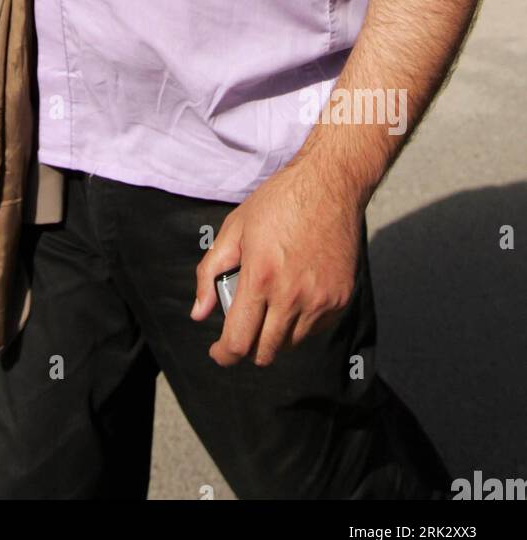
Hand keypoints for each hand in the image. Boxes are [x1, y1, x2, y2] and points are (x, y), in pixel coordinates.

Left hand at [192, 161, 361, 366]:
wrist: (329, 185)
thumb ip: (210, 273)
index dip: (224, 354)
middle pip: (265, 352)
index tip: (218, 352)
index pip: (239, 341)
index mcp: (261, 278)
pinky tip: (293, 295)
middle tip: (242, 327)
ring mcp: (321, 300)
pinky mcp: (341, 299)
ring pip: (290, 343)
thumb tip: (199, 313)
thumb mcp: (234, 229)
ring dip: (274, 334)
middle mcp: (292, 296)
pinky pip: (315, 329)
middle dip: (247, 347)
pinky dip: (300, 323)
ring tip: (269, 303)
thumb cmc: (277, 203)